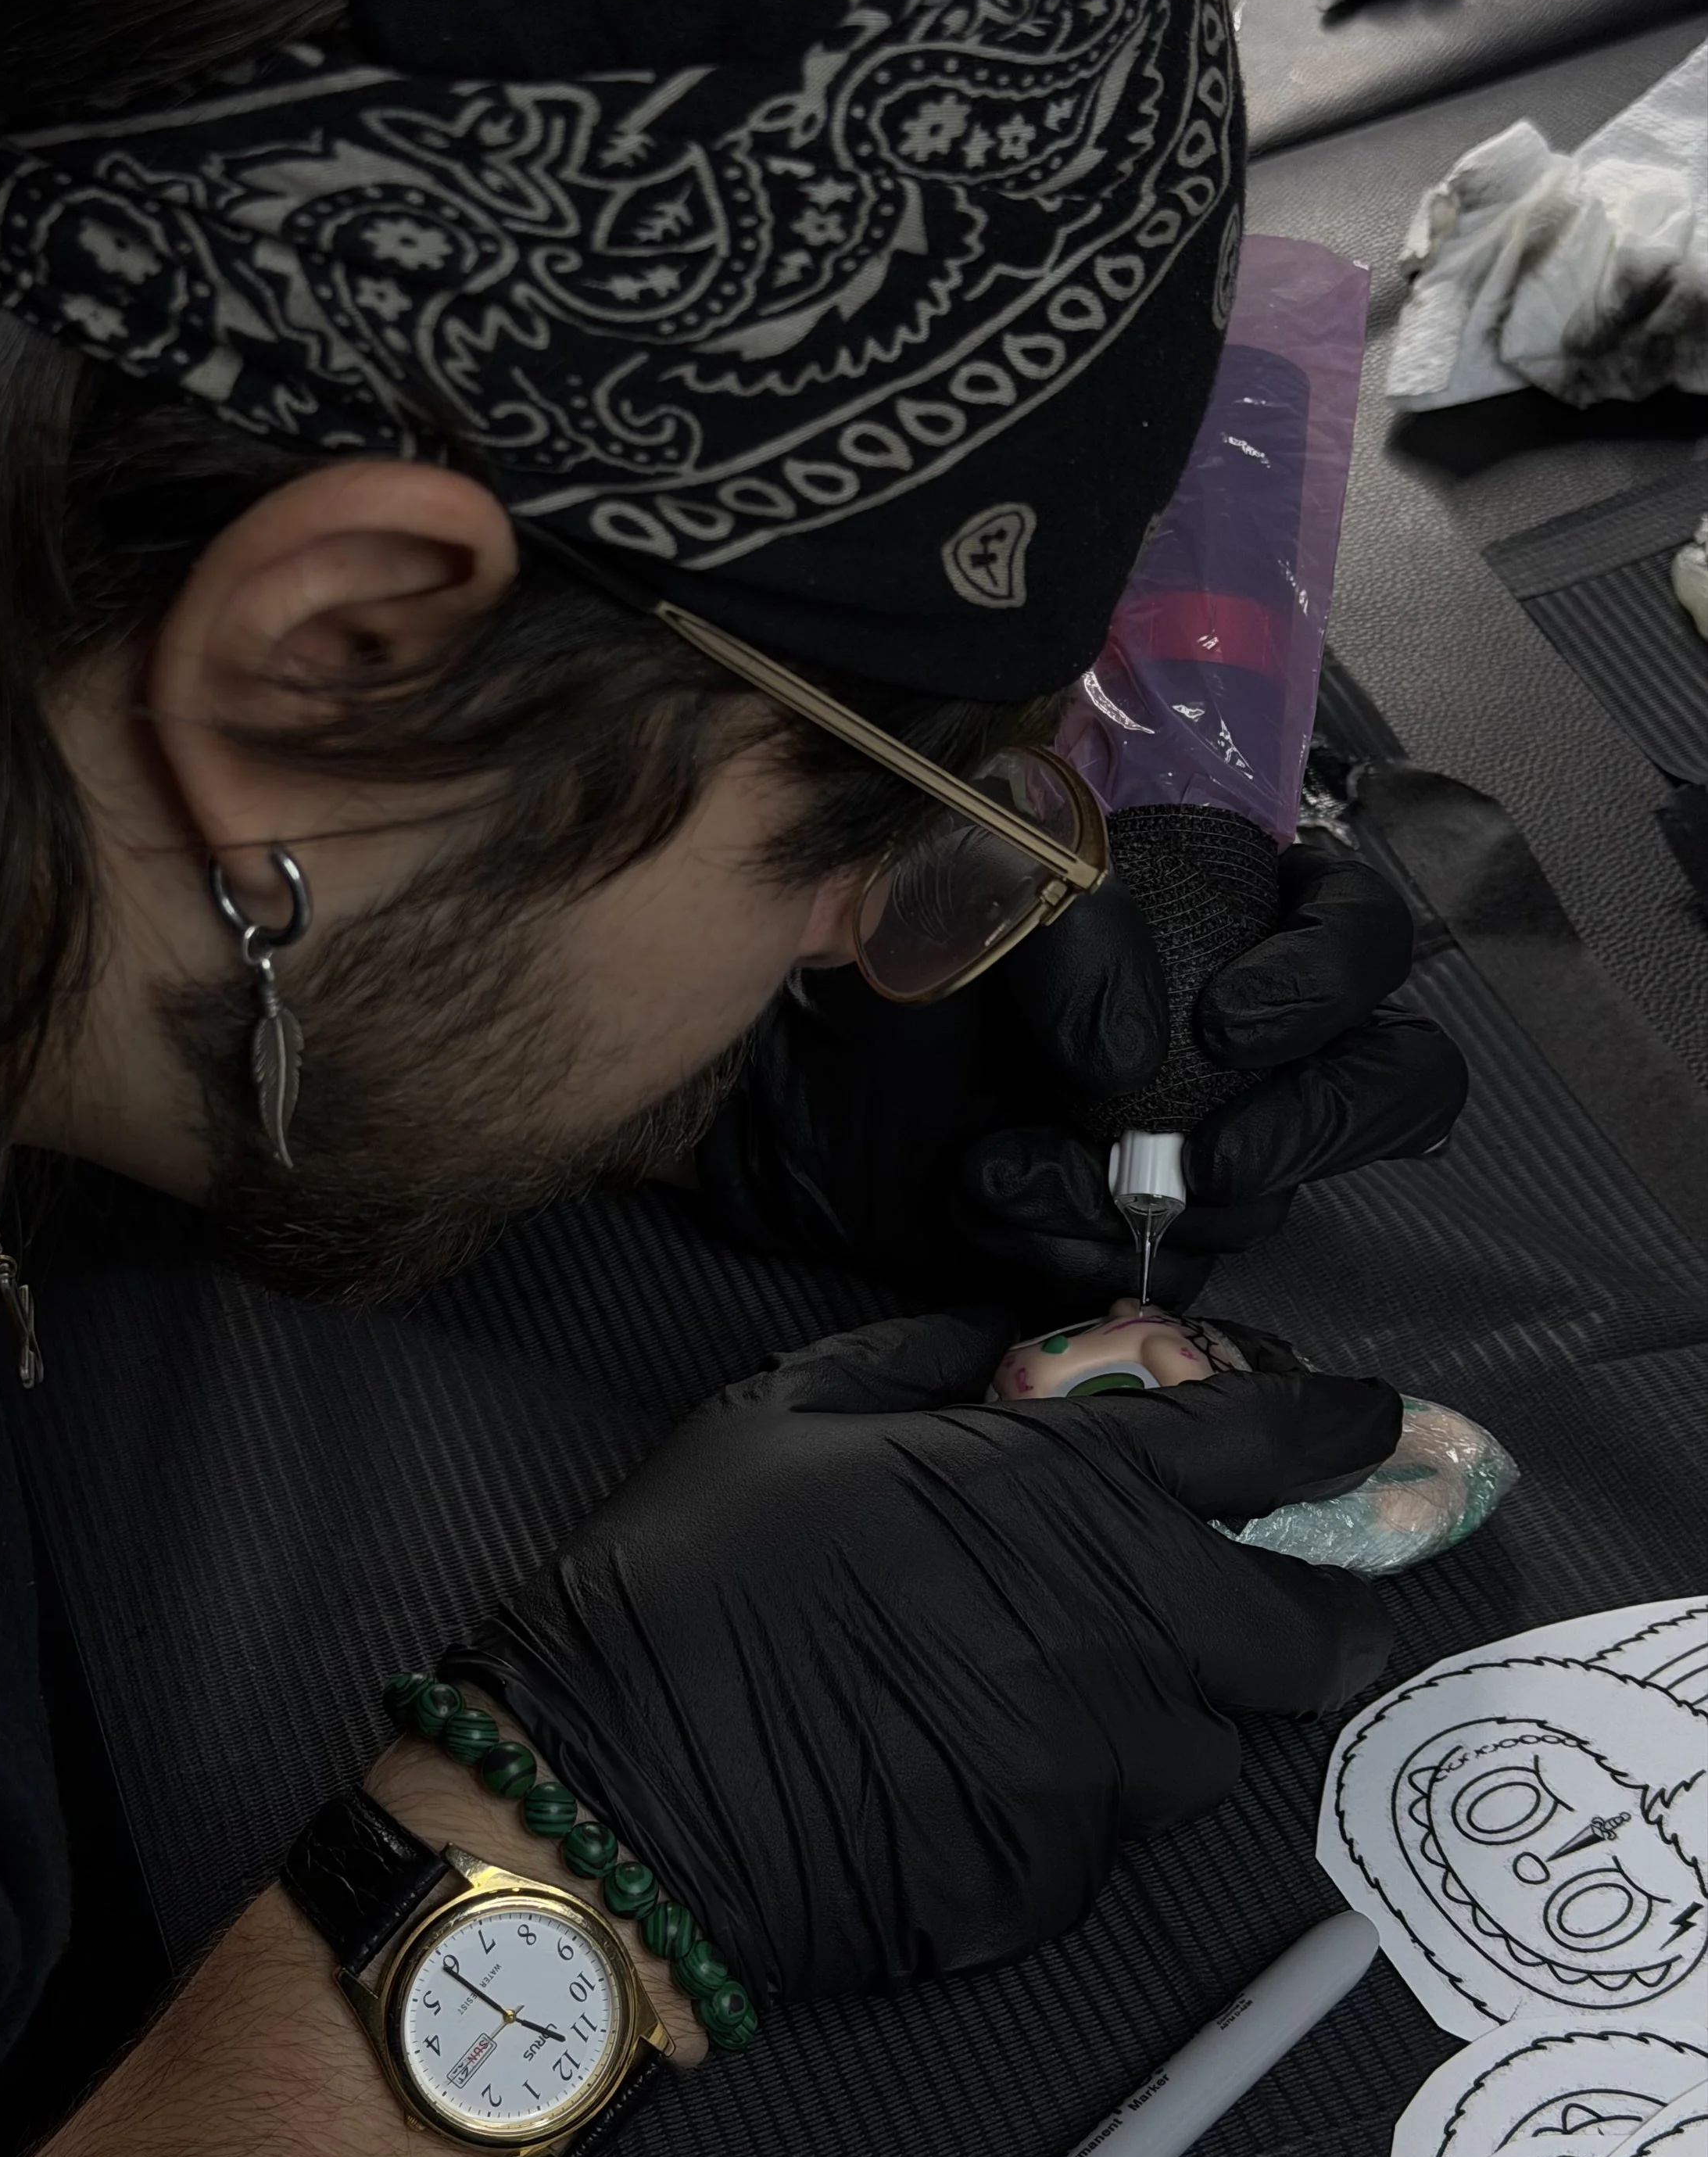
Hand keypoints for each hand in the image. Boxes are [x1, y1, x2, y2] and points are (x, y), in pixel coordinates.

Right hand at [452, 1309, 1396, 2007]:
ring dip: (1202, 1694)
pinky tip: (1012, 1756)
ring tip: (1114, 1668)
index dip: (1339, 1425)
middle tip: (1258, 1573)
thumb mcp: (791, 1405)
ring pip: (1228, 1737)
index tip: (1368, 1421)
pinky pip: (1132, 1822)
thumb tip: (1007, 1341)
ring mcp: (1107, 1771)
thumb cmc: (698, 1572)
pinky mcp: (1067, 1882)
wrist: (624, 1793)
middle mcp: (1126, 1631)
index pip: (1270, 1443)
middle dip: (1310, 1592)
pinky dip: (1107, 1782)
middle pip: (1311, 1626)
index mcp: (1066, 1491)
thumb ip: (927, 1355)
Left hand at [693, 841, 1466, 1306]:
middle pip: (1387, 1086)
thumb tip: (1121, 1055)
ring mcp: (1185, 1144)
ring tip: (1014, 1169)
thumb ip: (1068, 929)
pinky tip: (984, 1198)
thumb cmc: (879, 931)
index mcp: (1223, 916)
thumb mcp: (967, 883)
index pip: (1361, 933)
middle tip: (1210, 1155)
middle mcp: (1232, 1038)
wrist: (769, 1039)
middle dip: (1311, 1126)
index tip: (1226, 1020)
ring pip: (1258, 1201)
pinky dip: (1069, 1245)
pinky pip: (1151, 1272)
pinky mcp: (1112, 1235)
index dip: (1329, 977)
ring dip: (1148, 1196)